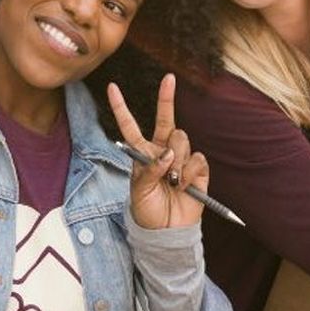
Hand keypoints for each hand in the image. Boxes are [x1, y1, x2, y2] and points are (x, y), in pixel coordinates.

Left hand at [107, 74, 209, 228]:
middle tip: (169, 79)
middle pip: (166, 119)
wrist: (167, 231)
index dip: (121, 107)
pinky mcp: (198, 169)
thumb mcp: (138, 191)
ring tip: (171, 182)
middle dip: (167, 97)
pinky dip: (188, 172)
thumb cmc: (147, 210)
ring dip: (175, 160)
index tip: (111, 86)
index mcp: (142, 152)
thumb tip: (167, 155)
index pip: (130, 125)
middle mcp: (162, 150)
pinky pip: (196, 158)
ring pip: (181, 140)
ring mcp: (181, 158)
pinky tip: (183, 185)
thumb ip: (149, 170)